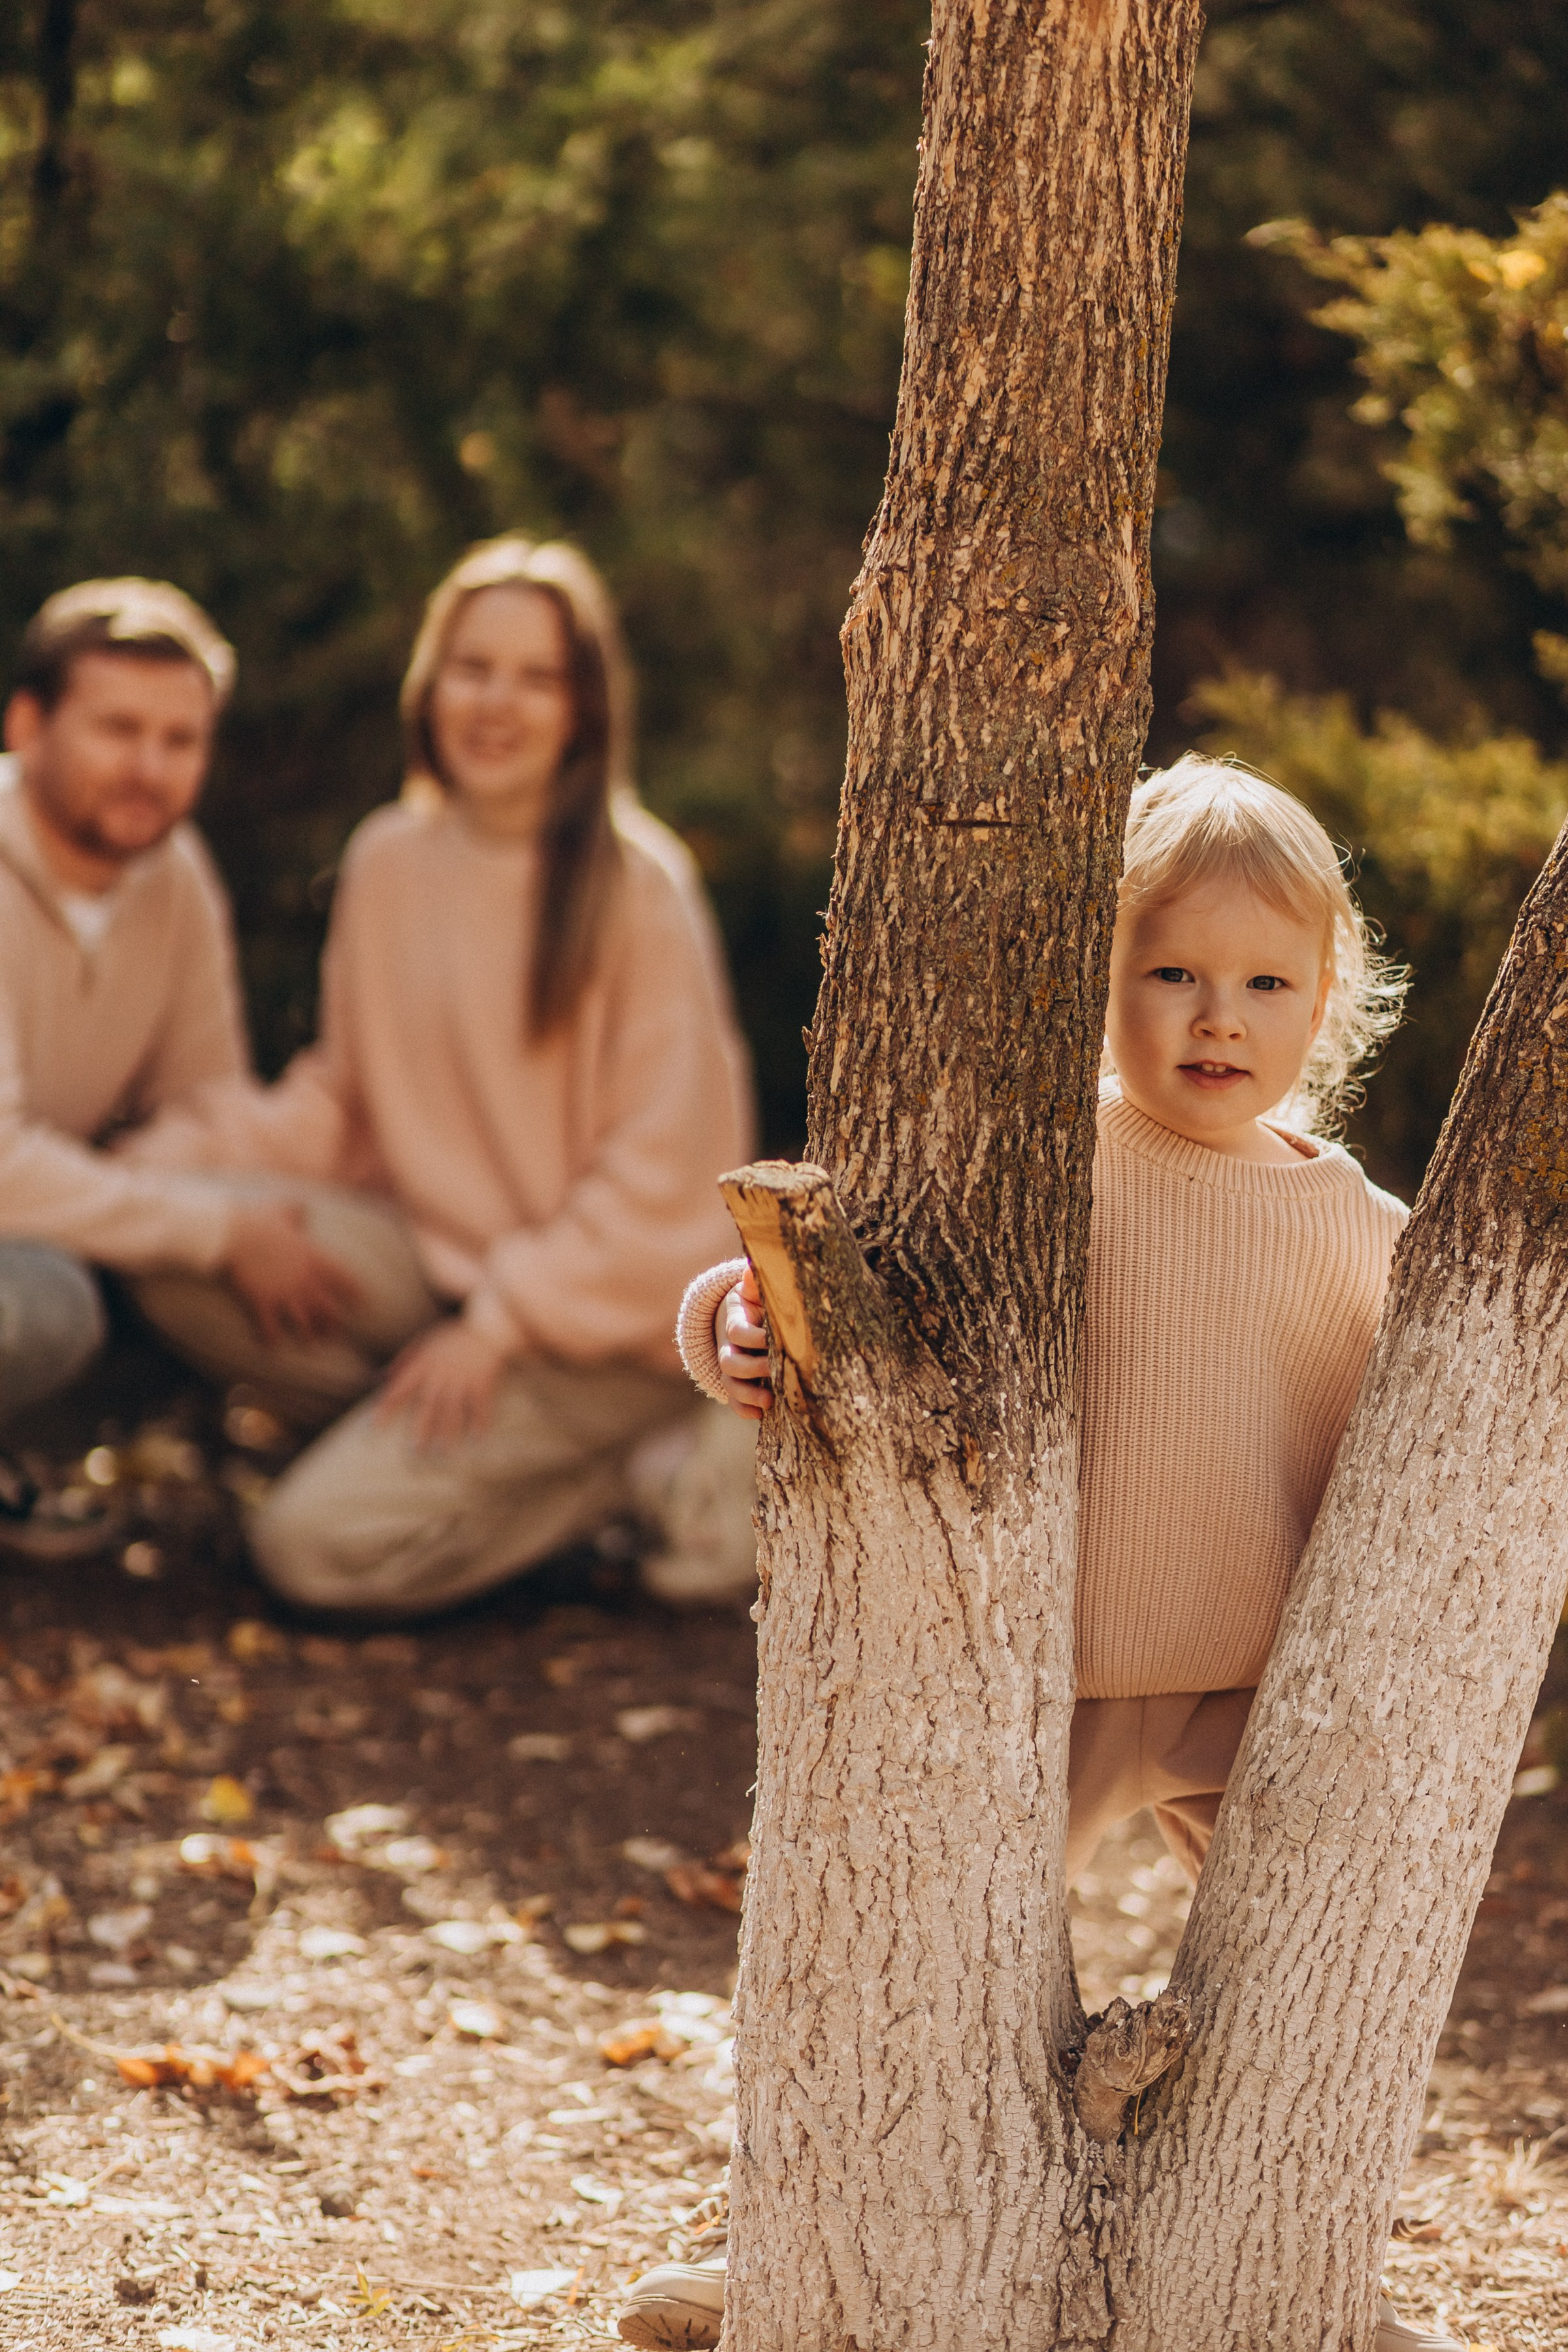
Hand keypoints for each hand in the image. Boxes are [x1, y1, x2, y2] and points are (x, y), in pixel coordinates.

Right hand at [225, 1202, 360, 1345]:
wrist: (227, 1233)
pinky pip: (270, 1330)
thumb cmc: (255, 1219)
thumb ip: (297, 1210)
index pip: (344, 1279)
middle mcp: (302, 1279)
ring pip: (305, 1325)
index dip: (355, 1292)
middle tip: (333, 1331)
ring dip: (309, 1336)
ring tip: (310, 1343)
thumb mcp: (282, 1209)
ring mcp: (282, 1293)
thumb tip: (303, 1208)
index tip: (361, 1301)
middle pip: (329, 1310)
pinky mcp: (260, 1302)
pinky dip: (270, 1339)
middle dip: (333, 1323)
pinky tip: (270, 1344)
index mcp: (312, 1257)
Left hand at [376, 1318, 507, 1450]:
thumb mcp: (424, 1340)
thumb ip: (403, 1359)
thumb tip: (381, 1377)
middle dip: (421, 1428)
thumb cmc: (451, 1335)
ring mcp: (464, 1378)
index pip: (401, 1387)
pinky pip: (481, 1405)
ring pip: (454, 1409)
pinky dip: (480, 1422)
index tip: (374, 1425)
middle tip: (414, 1451)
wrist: (486, 1326)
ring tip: (441, 1452)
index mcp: (425, 1363)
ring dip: (448, 1431)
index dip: (387, 1406)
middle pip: (429, 1404)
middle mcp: (442, 1373)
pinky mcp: (483, 1381)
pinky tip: (477, 1440)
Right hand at [718, 1262, 772, 1418]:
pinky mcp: (737, 1384)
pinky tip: (761, 1414)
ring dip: (748, 1394)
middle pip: (729, 1362)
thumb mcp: (756, 1292)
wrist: (750, 1320)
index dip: (755, 1338)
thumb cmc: (759, 1304)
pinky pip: (734, 1402)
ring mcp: (732, 1368)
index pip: (737, 1332)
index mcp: (736, 1322)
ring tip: (770, 1401)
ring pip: (730, 1385)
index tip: (775, 1339)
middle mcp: (729, 1347)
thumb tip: (750, 1268)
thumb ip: (755, 1283)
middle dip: (753, 1368)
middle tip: (776, 1367)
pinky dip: (745, 1410)